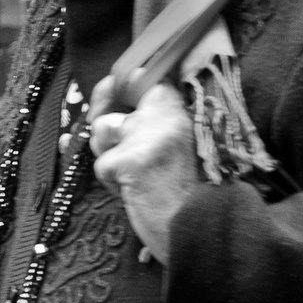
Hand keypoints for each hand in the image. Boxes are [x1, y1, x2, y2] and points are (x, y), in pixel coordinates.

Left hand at [89, 77, 201, 264]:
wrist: (202, 225)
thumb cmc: (188, 188)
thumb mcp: (175, 142)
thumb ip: (150, 121)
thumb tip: (105, 110)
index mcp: (176, 106)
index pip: (136, 77)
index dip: (112, 87)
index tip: (108, 94)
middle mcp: (162, 112)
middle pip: (109, 110)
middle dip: (100, 127)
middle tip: (103, 139)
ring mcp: (145, 134)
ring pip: (101, 134)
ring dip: (109, 158)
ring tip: (136, 176)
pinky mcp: (130, 160)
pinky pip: (102, 166)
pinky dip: (113, 184)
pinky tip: (137, 191)